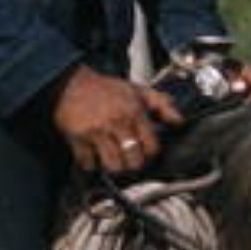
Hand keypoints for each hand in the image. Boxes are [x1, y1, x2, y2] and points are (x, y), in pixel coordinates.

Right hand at [50, 65, 183, 173]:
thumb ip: (161, 104)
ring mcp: (97, 131)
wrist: (71, 83)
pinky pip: (88, 163)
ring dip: (113, 166)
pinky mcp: (78, 138)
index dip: (150, 152)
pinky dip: (90, 163)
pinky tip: (92, 154)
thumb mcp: (137, 90)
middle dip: (133, 162)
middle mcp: (117, 122)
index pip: (152, 146)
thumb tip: (179, 121)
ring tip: (112, 158)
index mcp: (134, 111)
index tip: (145, 150)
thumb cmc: (106, 88)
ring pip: (113, 165)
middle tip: (128, 157)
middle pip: (134, 160)